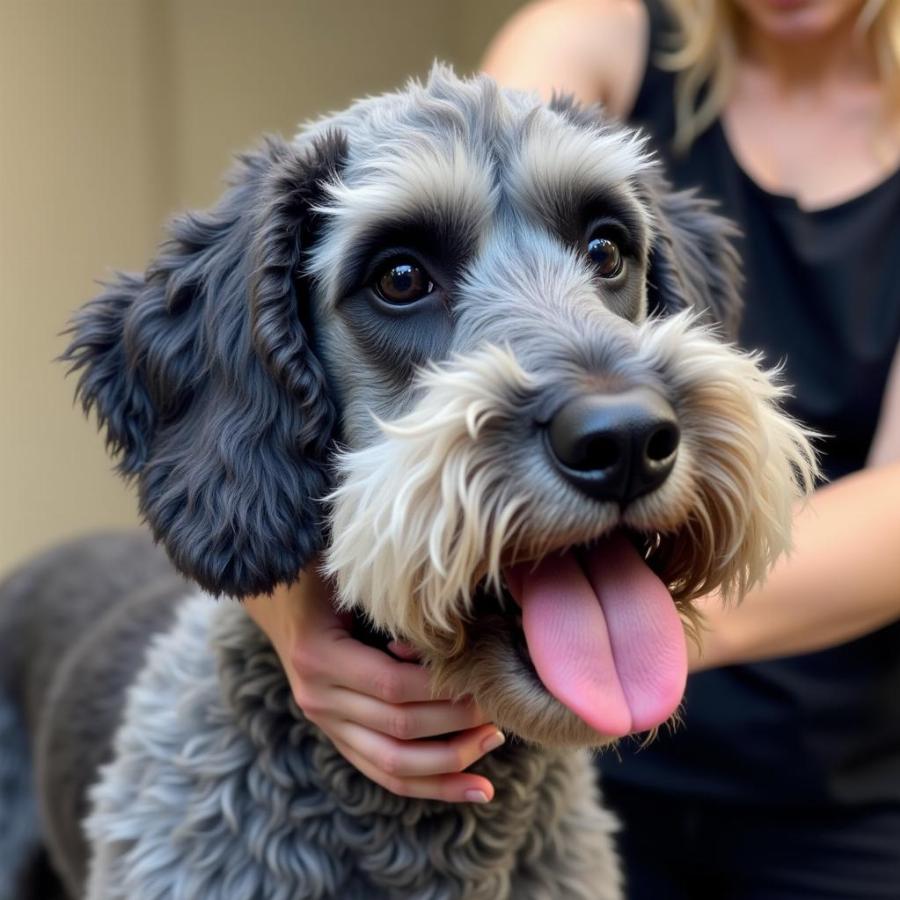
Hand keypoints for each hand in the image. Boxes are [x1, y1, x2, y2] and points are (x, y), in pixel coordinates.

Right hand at [244, 564, 503, 802]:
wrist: (282, 599)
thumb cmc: (324, 577)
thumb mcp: (350, 579)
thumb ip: (390, 603)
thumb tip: (458, 625)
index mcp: (318, 655)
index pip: (391, 685)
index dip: (440, 687)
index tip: (483, 677)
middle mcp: (317, 697)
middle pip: (398, 727)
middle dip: (456, 723)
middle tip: (499, 706)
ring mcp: (325, 723)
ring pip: (392, 764)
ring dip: (450, 761)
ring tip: (493, 740)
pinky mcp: (338, 736)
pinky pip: (384, 772)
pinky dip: (432, 784)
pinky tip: (474, 786)